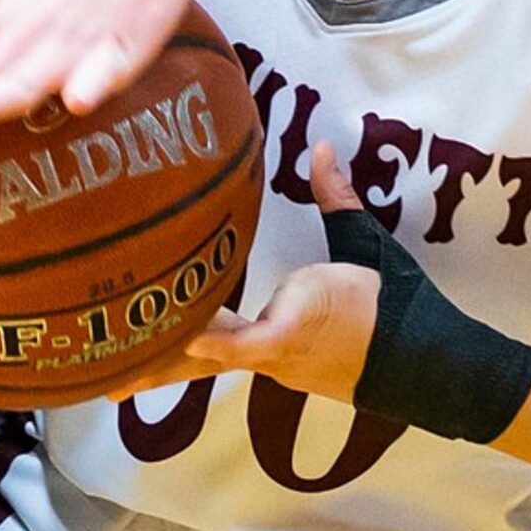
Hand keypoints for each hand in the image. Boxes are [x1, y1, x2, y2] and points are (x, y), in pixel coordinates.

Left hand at [108, 145, 378, 406]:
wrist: (425, 362)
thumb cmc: (394, 304)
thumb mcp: (365, 247)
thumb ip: (336, 198)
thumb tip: (321, 148)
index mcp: (293, 322)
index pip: (239, 338)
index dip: (204, 339)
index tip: (168, 332)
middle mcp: (274, 352)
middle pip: (206, 359)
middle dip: (158, 362)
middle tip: (106, 373)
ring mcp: (275, 367)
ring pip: (211, 366)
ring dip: (167, 368)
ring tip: (114, 382)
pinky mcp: (282, 369)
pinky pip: (231, 362)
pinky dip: (198, 359)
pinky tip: (169, 361)